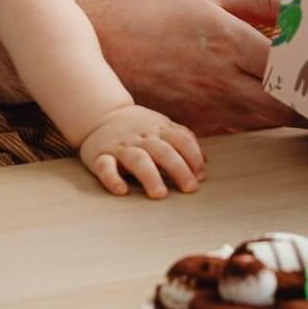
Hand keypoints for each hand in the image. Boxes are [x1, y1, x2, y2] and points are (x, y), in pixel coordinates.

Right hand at [77, 0, 303, 133]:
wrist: (99, 39)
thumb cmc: (154, 8)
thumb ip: (259, 0)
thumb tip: (298, 6)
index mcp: (229, 40)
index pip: (288, 69)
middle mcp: (219, 78)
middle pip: (281, 105)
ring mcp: (204, 106)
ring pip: (261, 122)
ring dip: (286, 115)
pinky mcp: (190, 121)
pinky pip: (235, 129)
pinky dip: (255, 122)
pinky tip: (267, 109)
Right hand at [78, 104, 204, 198]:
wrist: (100, 114)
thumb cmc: (138, 126)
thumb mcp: (162, 126)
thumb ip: (183, 139)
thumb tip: (207, 160)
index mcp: (159, 129)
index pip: (182, 140)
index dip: (194, 157)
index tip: (200, 177)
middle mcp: (142, 137)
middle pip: (163, 151)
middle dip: (178, 169)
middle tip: (189, 188)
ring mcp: (121, 146)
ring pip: (137, 159)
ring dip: (150, 176)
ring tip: (160, 194)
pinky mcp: (100, 156)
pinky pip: (105, 167)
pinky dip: (112, 178)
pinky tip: (121, 190)